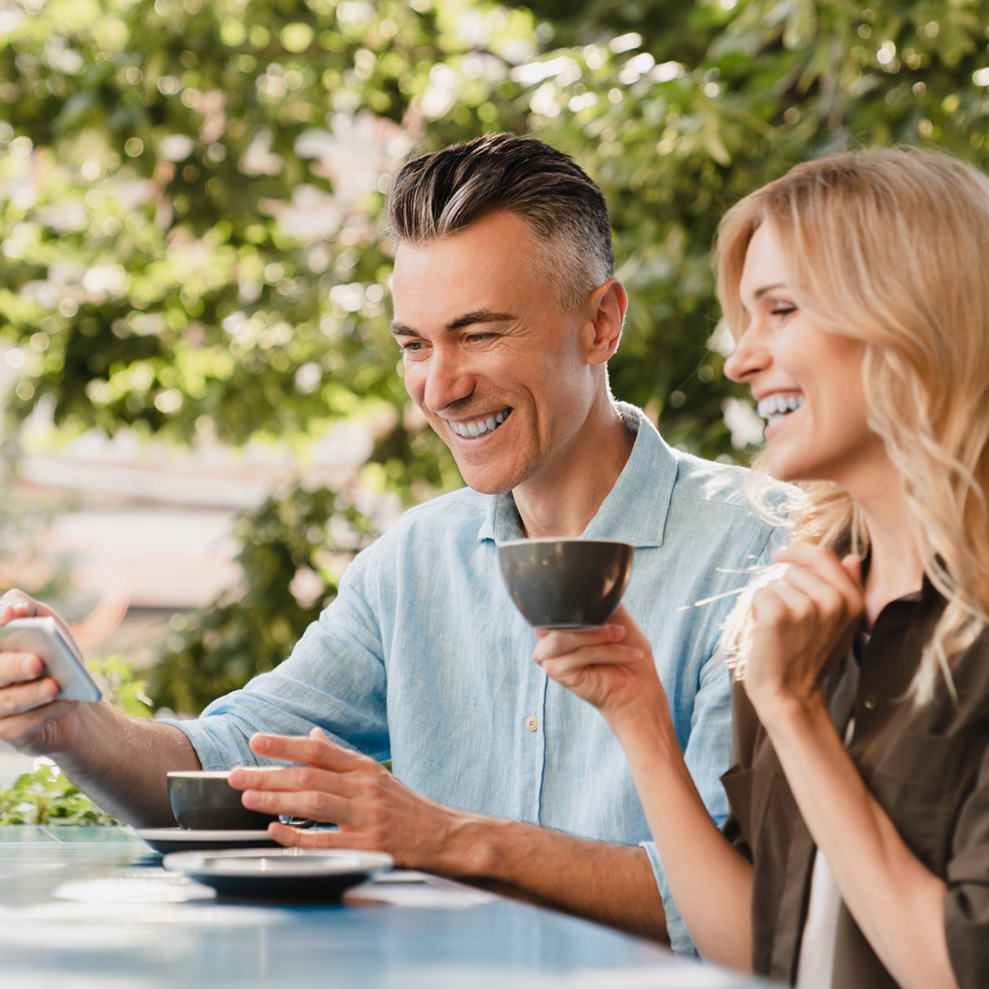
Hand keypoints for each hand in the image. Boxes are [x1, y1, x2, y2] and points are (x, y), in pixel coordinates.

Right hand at [0, 590, 83, 753]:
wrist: (73, 692)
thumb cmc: (54, 653)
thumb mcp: (46, 622)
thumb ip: (27, 608)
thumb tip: (14, 607)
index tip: (9, 616)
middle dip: (12, 667)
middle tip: (36, 662)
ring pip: (4, 703)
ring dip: (30, 695)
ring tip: (54, 686)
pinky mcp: (9, 732)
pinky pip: (23, 727)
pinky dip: (47, 713)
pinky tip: (68, 701)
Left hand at [227, 728, 466, 870]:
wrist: (445, 837)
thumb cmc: (406, 808)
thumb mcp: (377, 776)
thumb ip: (342, 758)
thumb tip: (312, 736)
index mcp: (365, 768)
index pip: (318, 751)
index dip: (285, 744)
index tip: (255, 740)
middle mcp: (365, 788)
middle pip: (308, 776)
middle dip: (267, 774)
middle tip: (235, 774)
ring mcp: (366, 817)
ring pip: (313, 803)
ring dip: (276, 800)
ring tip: (248, 797)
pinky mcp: (367, 847)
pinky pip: (324, 840)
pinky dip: (296, 836)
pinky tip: (275, 831)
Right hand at [532, 605, 665, 724]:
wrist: (639, 683)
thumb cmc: (628, 649)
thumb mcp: (616, 614)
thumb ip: (599, 598)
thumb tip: (592, 582)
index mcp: (559, 622)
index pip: (553, 603)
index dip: (574, 602)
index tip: (603, 608)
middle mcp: (549, 637)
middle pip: (552, 619)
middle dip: (586, 621)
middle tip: (616, 627)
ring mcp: (549, 655)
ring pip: (561, 637)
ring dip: (596, 637)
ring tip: (620, 636)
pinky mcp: (556, 671)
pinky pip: (576, 654)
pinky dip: (603, 652)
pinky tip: (625, 654)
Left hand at [743, 546, 863, 720]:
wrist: (790, 694)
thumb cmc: (812, 658)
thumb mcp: (841, 624)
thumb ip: (847, 588)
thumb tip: (853, 557)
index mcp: (853, 600)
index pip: (825, 556)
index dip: (799, 551)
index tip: (781, 554)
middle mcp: (833, 601)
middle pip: (794, 570)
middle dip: (784, 590)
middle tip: (789, 622)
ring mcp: (806, 607)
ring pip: (774, 583)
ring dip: (771, 603)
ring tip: (781, 630)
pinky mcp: (778, 615)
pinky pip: (758, 595)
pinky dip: (756, 611)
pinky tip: (766, 632)